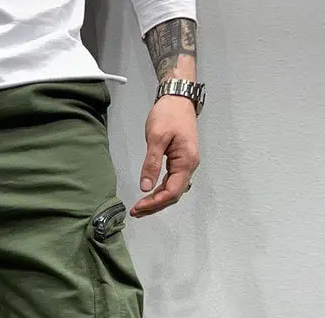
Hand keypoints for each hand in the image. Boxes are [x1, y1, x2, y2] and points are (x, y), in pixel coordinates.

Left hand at [131, 95, 199, 217]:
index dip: (155, 203)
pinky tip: (148, 195)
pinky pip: (171, 182)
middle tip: (135, 212)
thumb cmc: (168, 114)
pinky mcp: (180, 161)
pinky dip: (159, 192)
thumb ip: (151, 163)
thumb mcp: (157, 137)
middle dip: (154, 206)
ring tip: (139, 207)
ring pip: (172, 190)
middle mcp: (189, 166)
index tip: (138, 207)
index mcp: (186, 161)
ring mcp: (186, 164)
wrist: (178, 98)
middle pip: (173, 195)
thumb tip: (145, 187)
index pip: (172, 191)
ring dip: (157, 201)